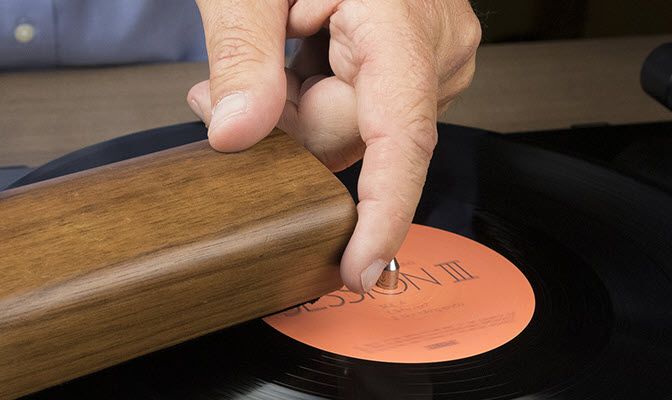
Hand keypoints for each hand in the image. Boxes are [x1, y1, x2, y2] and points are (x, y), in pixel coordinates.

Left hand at [189, 0, 479, 291]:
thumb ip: (243, 52)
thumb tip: (236, 136)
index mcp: (401, 21)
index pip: (401, 139)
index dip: (383, 213)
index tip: (360, 269)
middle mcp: (438, 45)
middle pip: (357, 141)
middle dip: (288, 128)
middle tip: (233, 90)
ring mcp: (437, 55)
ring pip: (360, 131)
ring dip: (302, 109)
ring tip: (274, 53)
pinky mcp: (424, 61)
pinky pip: (370, 112)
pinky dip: (323, 97)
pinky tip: (303, 56)